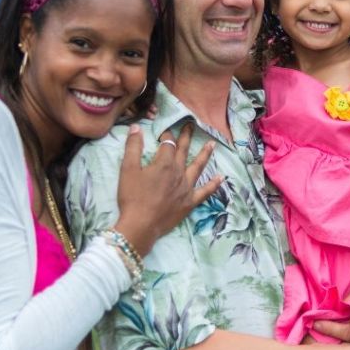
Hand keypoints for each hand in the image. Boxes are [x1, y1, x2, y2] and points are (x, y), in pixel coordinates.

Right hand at [113, 123, 221, 254]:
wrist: (141, 225)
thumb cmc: (132, 197)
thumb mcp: (128, 169)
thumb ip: (133, 147)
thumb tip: (136, 127)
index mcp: (164, 163)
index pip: (168, 143)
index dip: (166, 135)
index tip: (164, 131)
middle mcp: (179, 172)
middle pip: (184, 150)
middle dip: (186, 137)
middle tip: (191, 125)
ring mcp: (186, 187)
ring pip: (198, 167)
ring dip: (205, 154)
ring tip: (212, 144)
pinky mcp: (190, 202)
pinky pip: (205, 191)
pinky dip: (214, 184)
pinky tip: (221, 178)